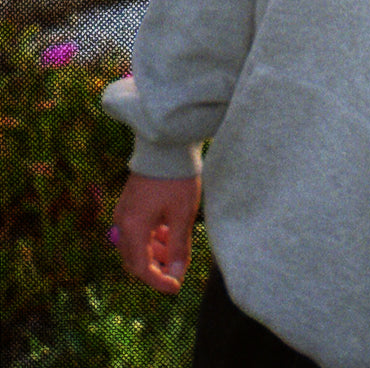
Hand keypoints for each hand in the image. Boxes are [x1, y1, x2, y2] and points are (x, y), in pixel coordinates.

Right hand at [112, 172, 201, 293]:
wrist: (167, 146)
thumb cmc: (176, 179)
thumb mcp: (182, 214)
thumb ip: (178, 247)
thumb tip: (176, 274)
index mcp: (133, 228)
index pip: (141, 268)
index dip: (158, 281)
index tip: (176, 288)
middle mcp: (122, 223)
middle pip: (135, 260)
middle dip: (156, 269)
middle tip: (178, 270)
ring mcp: (124, 213)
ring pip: (136, 246)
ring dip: (155, 253)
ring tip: (177, 251)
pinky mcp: (130, 205)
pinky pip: (137, 231)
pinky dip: (152, 238)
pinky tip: (169, 234)